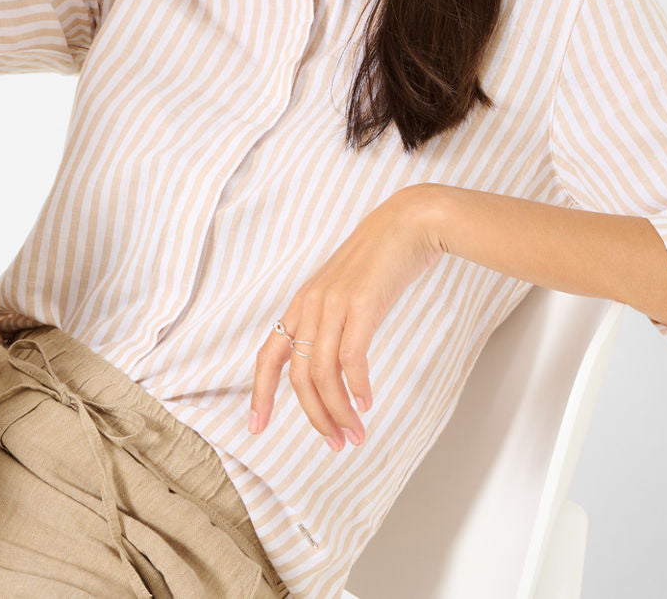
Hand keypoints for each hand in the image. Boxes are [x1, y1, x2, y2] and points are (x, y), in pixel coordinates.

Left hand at [249, 185, 445, 450]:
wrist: (409, 222)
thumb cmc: (382, 259)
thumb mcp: (346, 291)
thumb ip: (333, 320)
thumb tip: (335, 363)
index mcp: (303, 303)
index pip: (269, 355)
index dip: (260, 393)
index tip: (257, 427)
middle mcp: (311, 304)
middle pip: (298, 376)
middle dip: (315, 416)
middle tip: (335, 444)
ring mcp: (334, 303)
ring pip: (322, 374)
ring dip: (337, 411)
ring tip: (355, 435)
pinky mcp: (362, 305)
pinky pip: (351, 359)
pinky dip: (357, 387)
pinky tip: (367, 403)